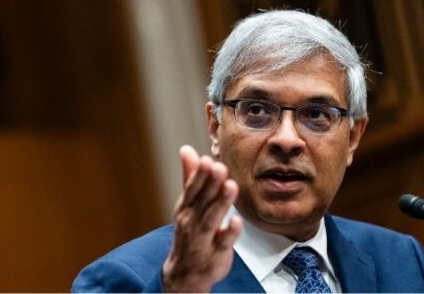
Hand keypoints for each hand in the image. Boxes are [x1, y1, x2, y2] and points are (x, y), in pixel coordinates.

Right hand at [161, 145, 242, 292]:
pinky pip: (223, 242)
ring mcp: (202, 238)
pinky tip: (237, 221)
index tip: (208, 160)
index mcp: (185, 208)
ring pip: (211, 219)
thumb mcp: (187, 204)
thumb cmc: (189, 233)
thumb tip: (187, 149)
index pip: (191, 189)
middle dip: (210, 183)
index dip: (199, 175)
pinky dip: (230, 232)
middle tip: (219, 166)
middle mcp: (191, 222)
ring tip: (230, 186)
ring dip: (220, 203)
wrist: (185, 273)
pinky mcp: (215, 254)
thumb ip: (190, 177)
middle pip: (201, 201)